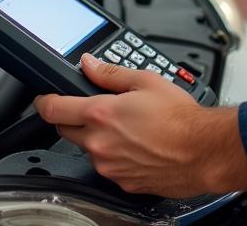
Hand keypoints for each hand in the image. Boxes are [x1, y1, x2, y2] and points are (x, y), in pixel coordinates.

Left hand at [34, 54, 246, 196]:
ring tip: (125, 124)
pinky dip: (114, 154)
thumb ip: (111, 72)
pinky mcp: (121, 182)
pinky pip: (107, 165)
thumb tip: (90, 64)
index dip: (44, 101)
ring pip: (87, 148)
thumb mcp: (146, 80)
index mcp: (101, 114)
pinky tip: (135, 143)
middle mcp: (99, 144)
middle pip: (65, 130)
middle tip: (90, 106)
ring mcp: (109, 166)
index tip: (44, 98)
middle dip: (71, 117)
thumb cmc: (180, 117)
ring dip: (96, 136)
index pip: (54, 109)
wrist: (202, 151)